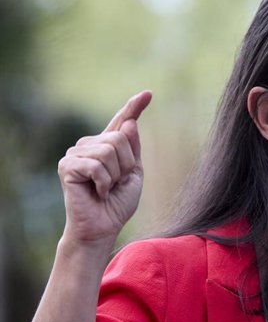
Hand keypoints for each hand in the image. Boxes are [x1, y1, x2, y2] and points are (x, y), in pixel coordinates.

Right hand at [58, 91, 152, 246]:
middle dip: (127, 164)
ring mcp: (76, 153)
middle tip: (117, 183)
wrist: (102, 227)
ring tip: (106, 188)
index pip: (122, 121)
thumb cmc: (117, 203)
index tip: (148, 94)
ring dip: (115, 174)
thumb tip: (130, 123)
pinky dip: (104, 182)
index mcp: (107, 145)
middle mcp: (90, 144)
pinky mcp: (67, 166)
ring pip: (110, 149)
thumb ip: (133, 148)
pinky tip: (98, 192)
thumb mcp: (134, 172)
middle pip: (121, 137)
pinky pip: (97, 164)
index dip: (134, 107)